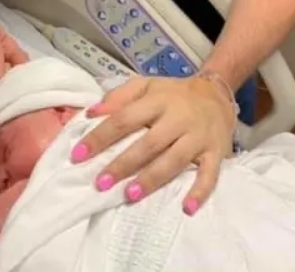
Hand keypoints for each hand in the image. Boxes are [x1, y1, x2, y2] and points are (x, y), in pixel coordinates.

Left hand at [71, 75, 236, 215]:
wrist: (217, 94)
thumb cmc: (173, 94)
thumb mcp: (145, 85)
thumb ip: (118, 96)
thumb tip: (90, 113)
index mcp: (158, 101)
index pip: (124, 119)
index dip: (100, 137)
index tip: (78, 156)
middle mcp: (178, 118)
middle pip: (148, 143)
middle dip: (123, 164)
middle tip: (101, 183)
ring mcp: (198, 137)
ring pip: (174, 160)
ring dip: (152, 179)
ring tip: (130, 195)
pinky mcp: (216, 153)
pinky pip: (210, 174)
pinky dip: (200, 192)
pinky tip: (187, 208)